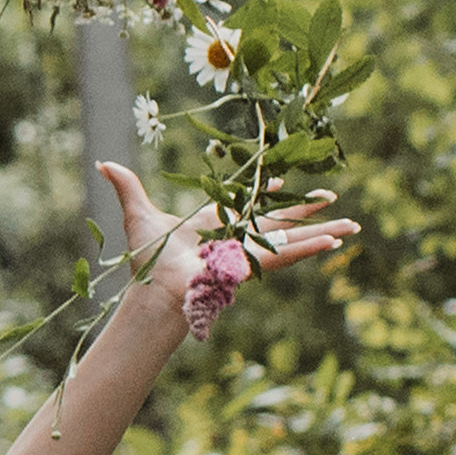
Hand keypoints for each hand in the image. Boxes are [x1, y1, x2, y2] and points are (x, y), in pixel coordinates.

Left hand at [95, 162, 358, 322]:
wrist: (155, 292)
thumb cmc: (145, 261)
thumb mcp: (137, 214)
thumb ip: (125, 186)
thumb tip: (102, 162)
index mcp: (216, 226)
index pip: (247, 206)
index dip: (265, 191)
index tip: (282, 179)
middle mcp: (237, 241)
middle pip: (280, 222)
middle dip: (307, 212)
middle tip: (333, 199)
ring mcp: (250, 254)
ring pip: (293, 239)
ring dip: (323, 232)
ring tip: (353, 226)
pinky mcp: (256, 266)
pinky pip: (288, 256)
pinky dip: (311, 249)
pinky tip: (335, 243)